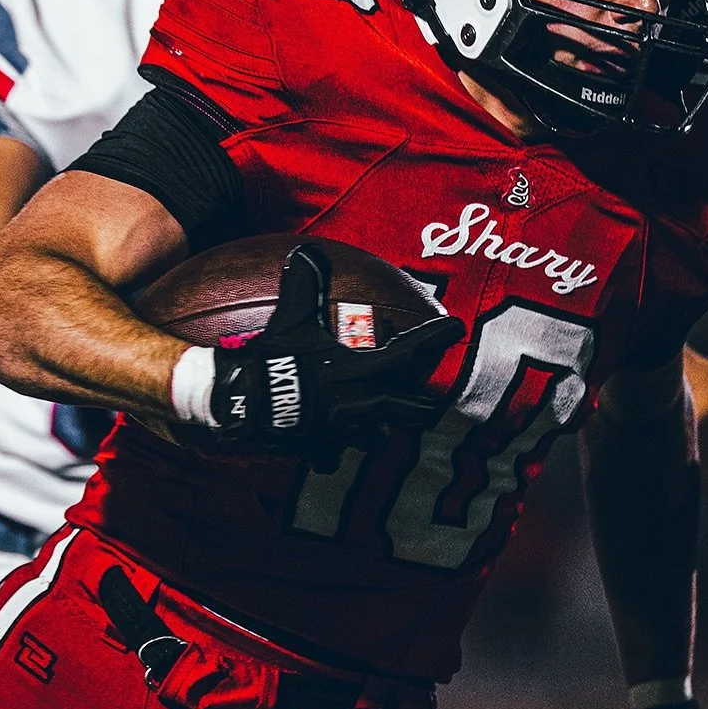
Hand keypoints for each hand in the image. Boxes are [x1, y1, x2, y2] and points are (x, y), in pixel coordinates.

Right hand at [209, 244, 463, 452]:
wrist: (249, 401)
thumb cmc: (277, 357)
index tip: (457, 328)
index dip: (436, 337)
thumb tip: (307, 251)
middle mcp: (361, 402)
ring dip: (379, 431)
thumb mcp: (292, 317)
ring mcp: (342, 430)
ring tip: (381, 426)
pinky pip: (331, 457)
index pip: (410, 351)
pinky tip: (328, 451)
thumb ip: (306, 285)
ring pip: (375, 438)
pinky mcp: (319, 448)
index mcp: (361, 369)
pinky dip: (330, 455)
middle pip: (406, 408)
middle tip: (429, 404)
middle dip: (419, 407)